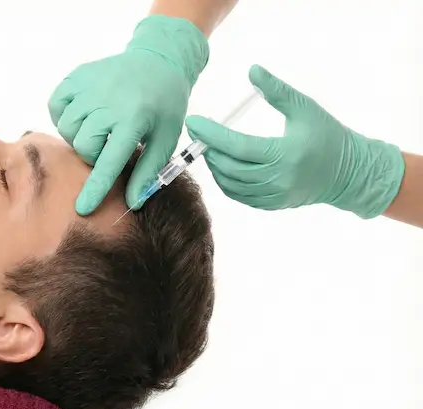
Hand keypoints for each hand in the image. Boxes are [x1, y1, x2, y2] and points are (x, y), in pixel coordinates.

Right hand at [48, 15, 208, 214]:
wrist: (159, 61)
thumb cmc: (164, 105)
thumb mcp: (165, 139)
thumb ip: (148, 172)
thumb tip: (133, 203)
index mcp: (133, 120)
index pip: (108, 163)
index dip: (95, 189)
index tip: (82, 209)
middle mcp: (108, 102)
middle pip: (82, 146)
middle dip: (92, 154)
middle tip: (108, 146)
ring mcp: (90, 86)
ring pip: (66, 128)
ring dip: (78, 136)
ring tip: (97, 130)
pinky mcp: (77, 76)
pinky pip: (56, 105)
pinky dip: (63, 115)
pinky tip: (81, 115)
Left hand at [185, 65, 404, 218]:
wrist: (348, 172)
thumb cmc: (328, 135)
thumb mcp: (305, 108)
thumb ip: (277, 90)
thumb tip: (252, 70)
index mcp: (285, 154)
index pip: (237, 146)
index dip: (212, 134)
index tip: (193, 122)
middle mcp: (278, 179)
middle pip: (229, 167)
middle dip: (208, 149)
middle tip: (197, 133)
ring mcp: (274, 196)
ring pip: (230, 184)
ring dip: (214, 166)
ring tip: (208, 147)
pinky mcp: (271, 205)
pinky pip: (239, 195)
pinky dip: (225, 181)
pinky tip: (221, 165)